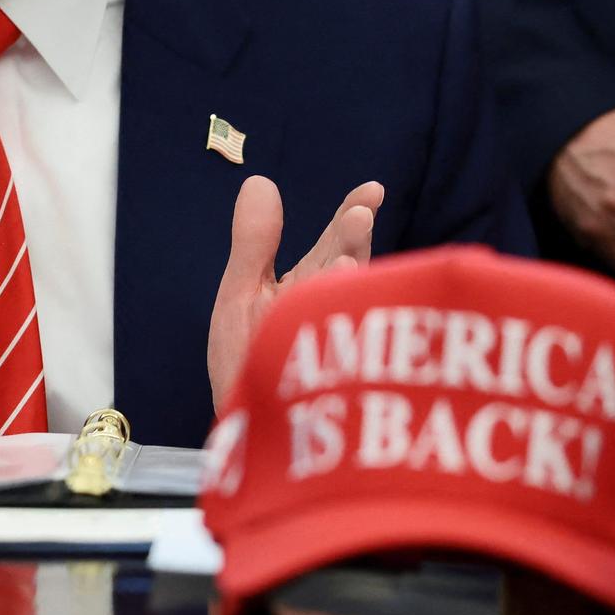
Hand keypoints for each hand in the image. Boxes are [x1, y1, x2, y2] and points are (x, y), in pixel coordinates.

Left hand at [208, 177, 383, 406]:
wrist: (245, 433)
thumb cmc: (246, 365)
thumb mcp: (241, 295)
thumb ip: (253, 242)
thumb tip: (259, 181)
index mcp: (313, 285)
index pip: (338, 243)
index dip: (353, 215)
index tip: (373, 190)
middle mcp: (332, 311)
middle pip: (347, 269)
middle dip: (352, 244)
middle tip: (360, 216)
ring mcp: (337, 347)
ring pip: (348, 308)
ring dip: (349, 286)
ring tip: (345, 262)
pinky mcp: (334, 384)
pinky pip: (340, 356)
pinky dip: (339, 336)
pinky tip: (337, 312)